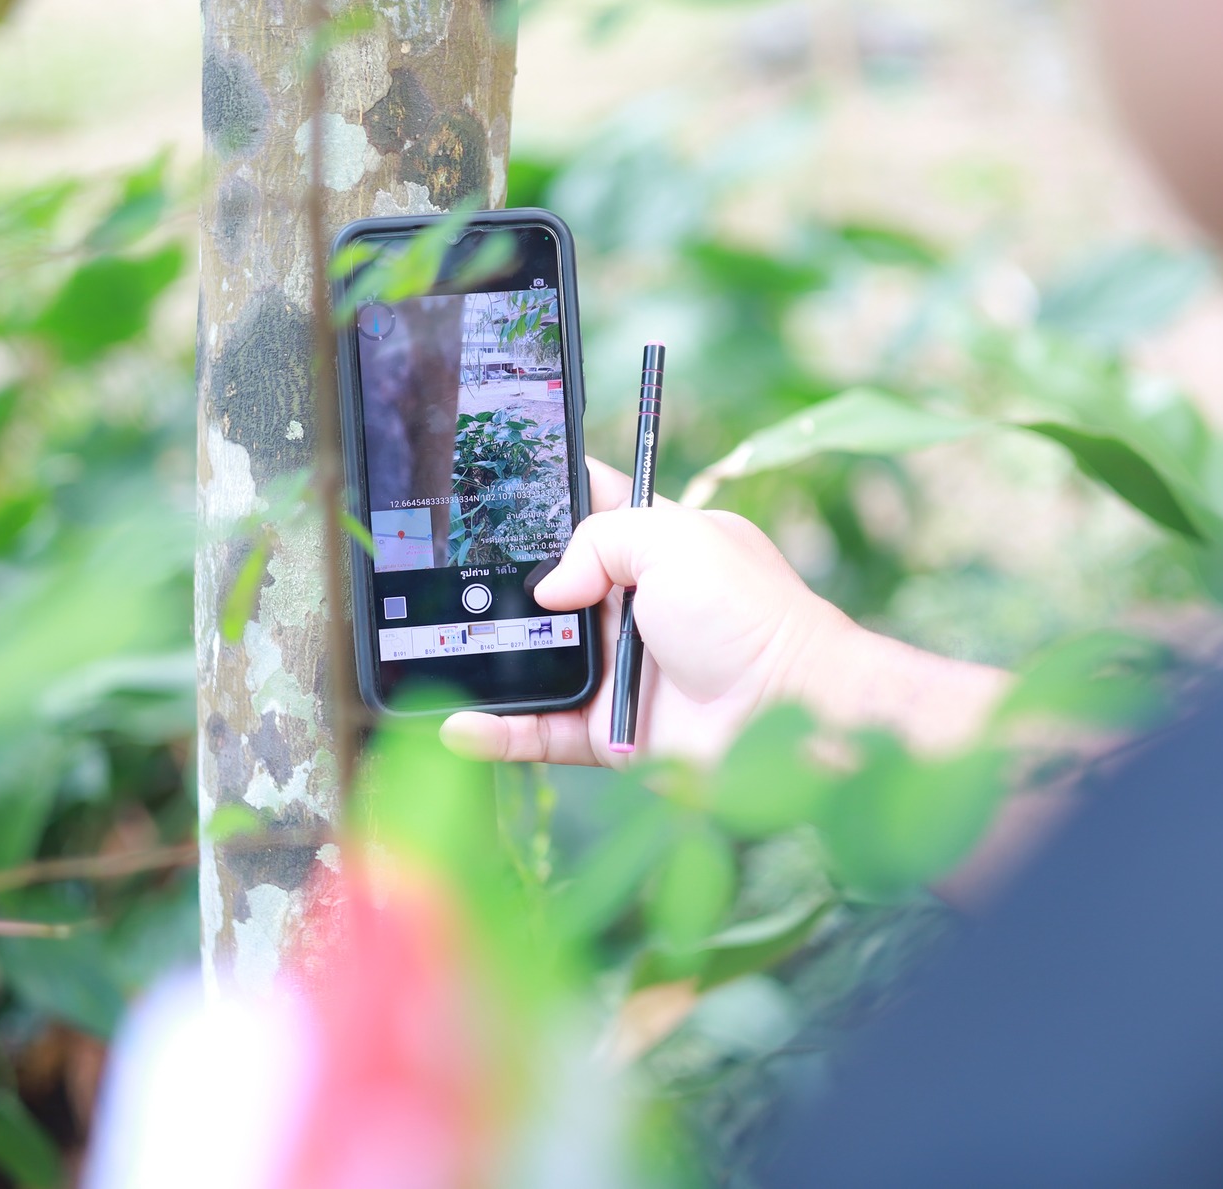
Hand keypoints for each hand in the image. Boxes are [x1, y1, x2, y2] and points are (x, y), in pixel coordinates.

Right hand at [440, 459, 1008, 767]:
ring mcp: (619, 672)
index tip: (486, 488)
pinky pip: (542, 731)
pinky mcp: (609, 733)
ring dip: (488, 661)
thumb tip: (549, 587)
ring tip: (433, 651)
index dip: (543, 498)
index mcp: (657, 547)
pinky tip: (460, 725)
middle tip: (438, 579)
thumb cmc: (749, 615)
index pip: (589, 509)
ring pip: (535, 663)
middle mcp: (633, 608)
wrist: (789, 712)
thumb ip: (602, 538)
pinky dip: (500, 732)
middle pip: (548, 591)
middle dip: (499, 587)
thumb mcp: (677, 539)